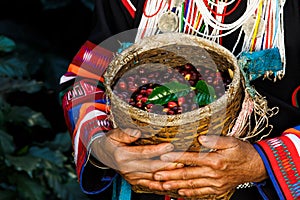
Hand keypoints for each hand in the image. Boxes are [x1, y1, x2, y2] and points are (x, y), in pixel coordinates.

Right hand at [91, 128, 183, 190]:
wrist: (101, 154)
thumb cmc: (110, 141)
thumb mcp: (114, 134)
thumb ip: (125, 133)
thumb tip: (137, 132)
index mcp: (122, 155)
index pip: (143, 152)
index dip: (158, 150)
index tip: (170, 145)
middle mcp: (126, 168)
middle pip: (151, 166)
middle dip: (167, 163)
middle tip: (181, 158)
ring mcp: (130, 176)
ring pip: (152, 177)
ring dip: (167, 174)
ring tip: (180, 168)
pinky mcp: (133, 181)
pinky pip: (148, 184)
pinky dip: (159, 184)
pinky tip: (170, 183)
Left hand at [153, 135, 267, 197]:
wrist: (256, 167)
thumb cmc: (243, 152)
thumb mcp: (232, 141)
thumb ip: (215, 140)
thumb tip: (200, 138)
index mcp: (215, 160)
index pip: (190, 158)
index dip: (175, 157)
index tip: (162, 157)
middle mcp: (213, 173)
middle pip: (187, 174)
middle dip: (170, 175)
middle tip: (156, 175)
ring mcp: (215, 183)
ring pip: (191, 185)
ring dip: (175, 185)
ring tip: (162, 185)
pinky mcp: (217, 189)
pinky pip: (201, 193)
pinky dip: (189, 193)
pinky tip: (179, 193)